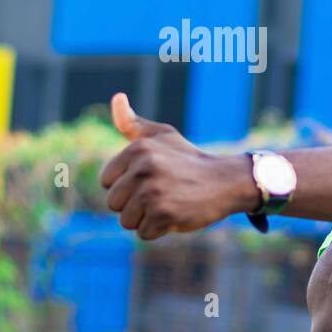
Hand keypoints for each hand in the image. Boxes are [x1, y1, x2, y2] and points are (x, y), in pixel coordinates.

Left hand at [99, 93, 259, 240]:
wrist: (224, 181)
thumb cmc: (187, 159)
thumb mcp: (162, 136)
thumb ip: (132, 123)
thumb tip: (117, 98)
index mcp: (138, 148)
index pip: (106, 181)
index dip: (125, 186)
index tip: (148, 180)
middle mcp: (143, 168)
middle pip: (113, 203)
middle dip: (133, 205)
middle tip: (159, 194)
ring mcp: (153, 191)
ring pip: (126, 221)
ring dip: (145, 219)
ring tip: (167, 203)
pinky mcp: (163, 213)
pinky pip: (143, 233)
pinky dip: (158, 230)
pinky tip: (175, 214)